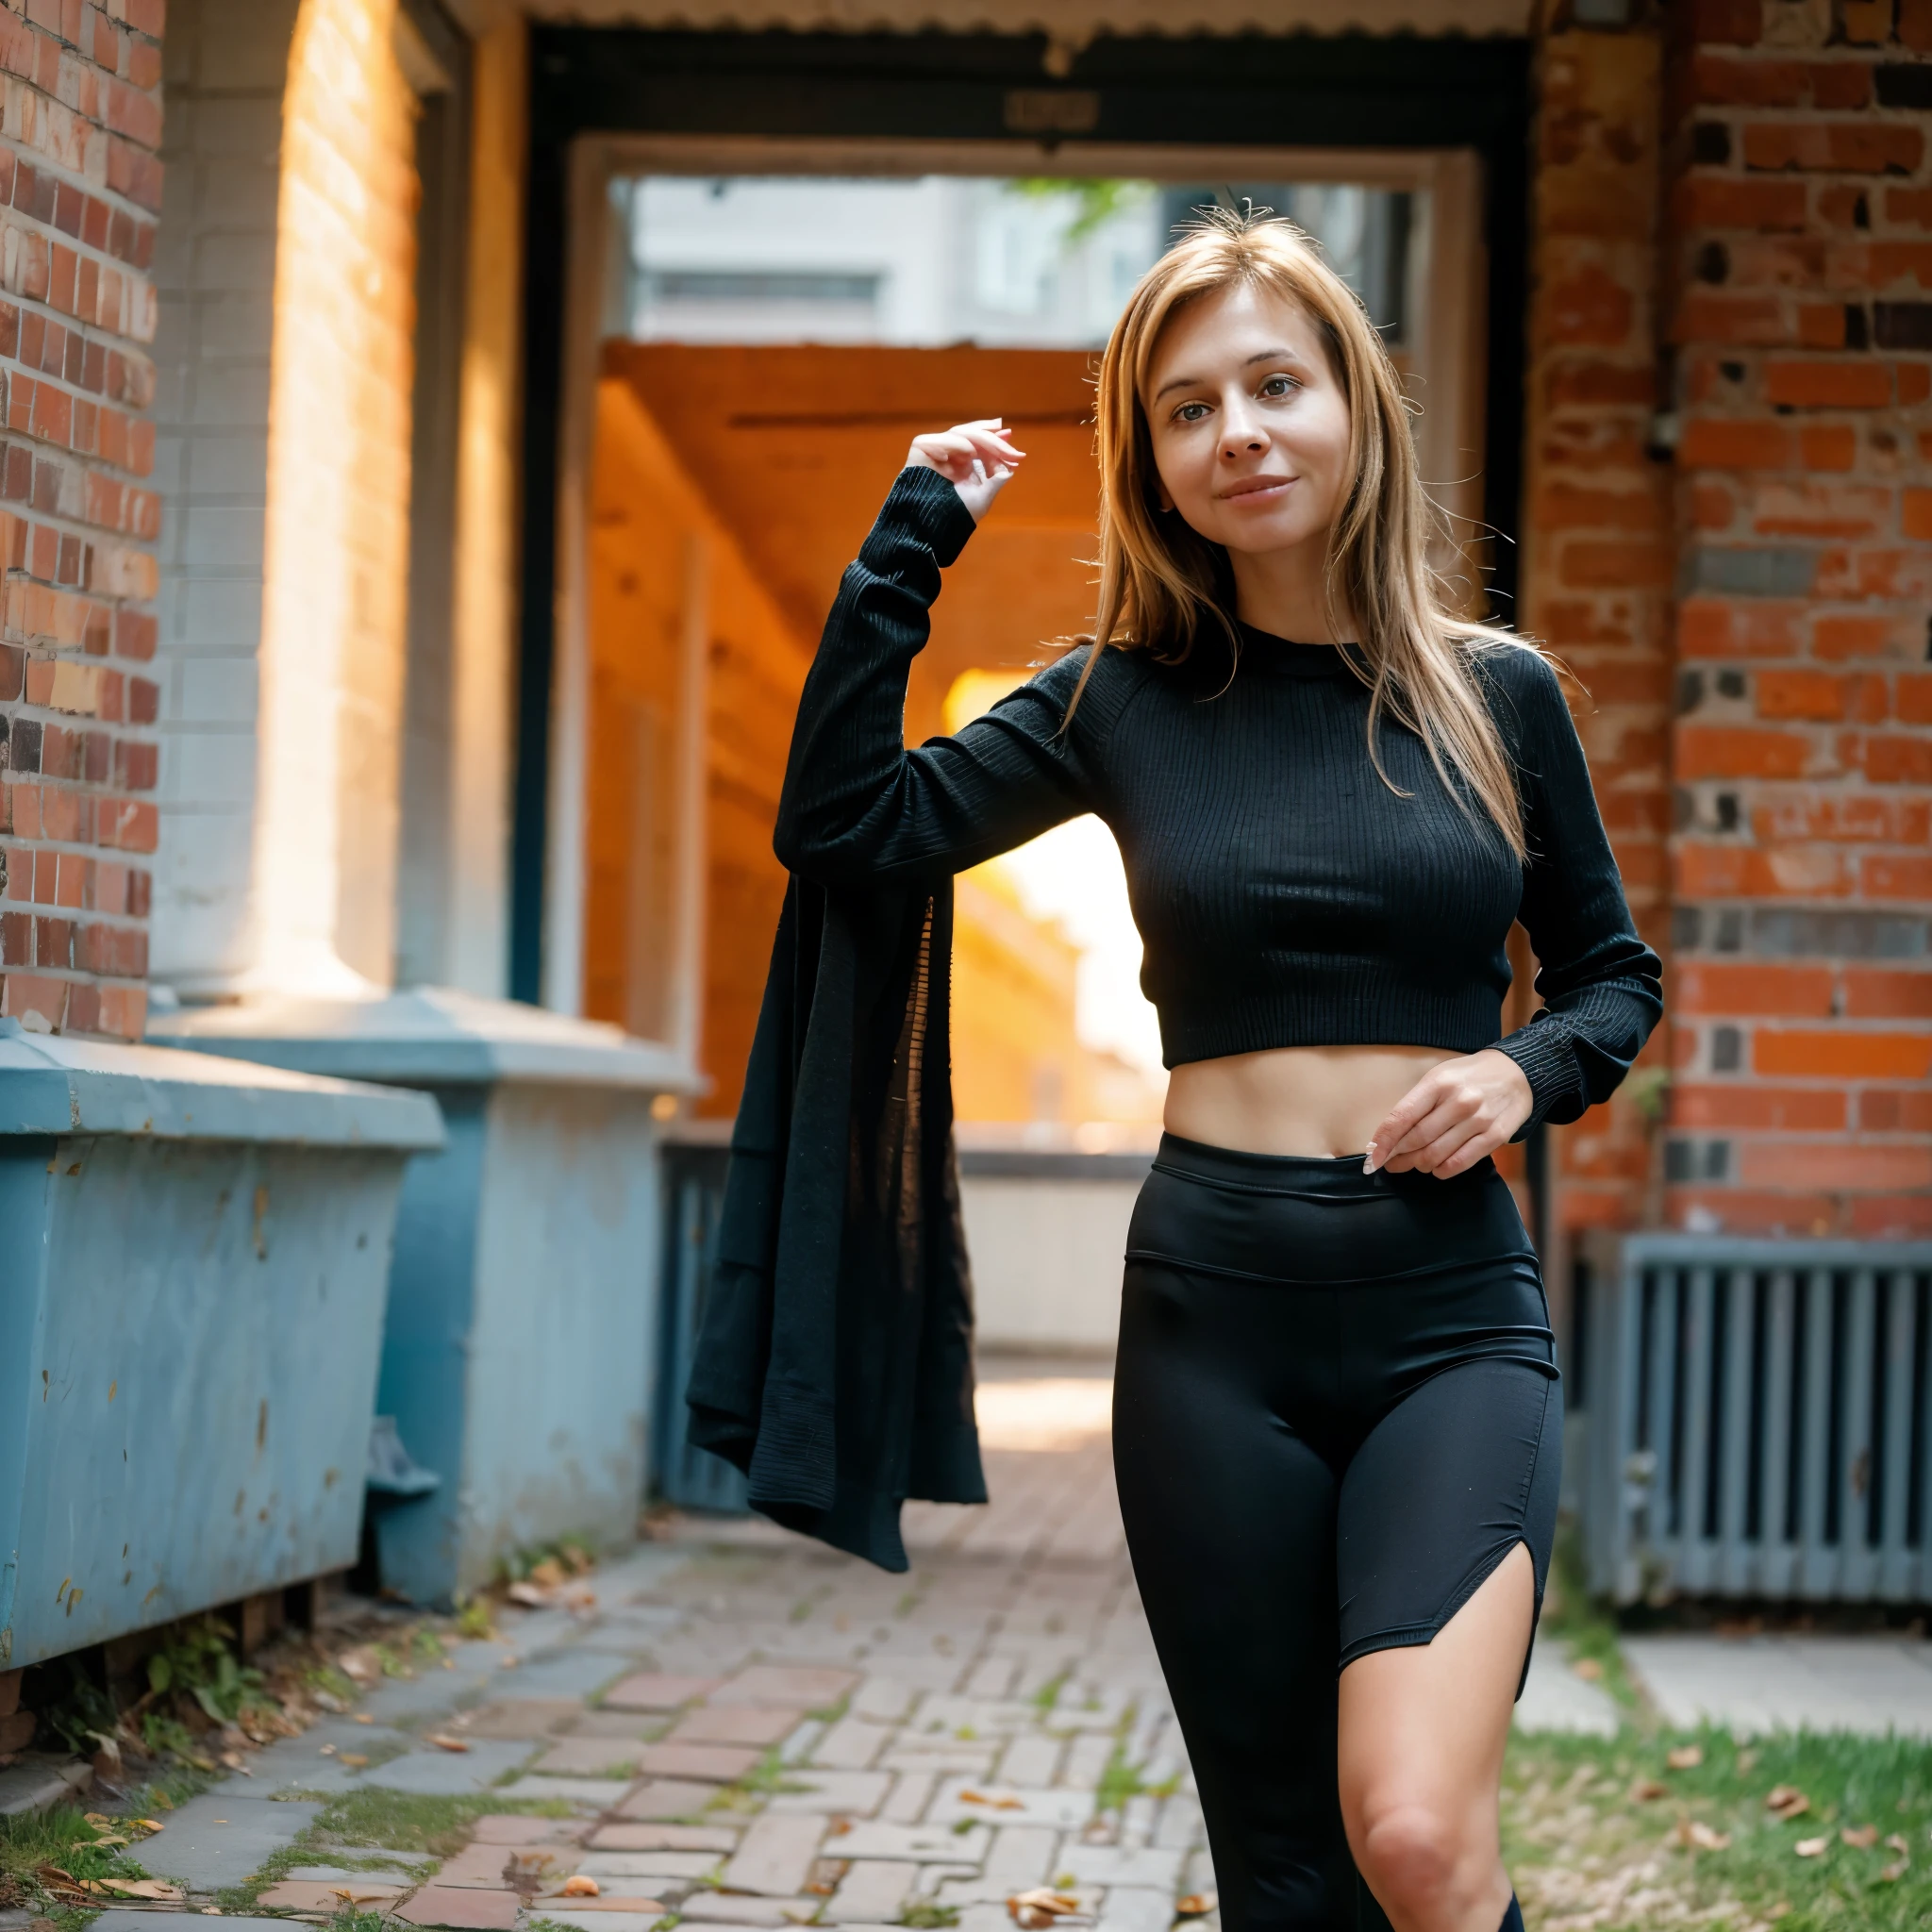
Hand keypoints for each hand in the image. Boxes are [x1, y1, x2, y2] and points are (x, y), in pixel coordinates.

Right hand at [906, 418, 1023, 522]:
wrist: (930, 525)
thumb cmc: (955, 516)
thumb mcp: (981, 498)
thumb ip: (995, 481)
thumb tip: (1010, 469)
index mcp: (964, 464)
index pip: (981, 445)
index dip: (997, 443)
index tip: (1013, 444)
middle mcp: (951, 454)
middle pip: (972, 435)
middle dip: (992, 437)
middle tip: (1007, 438)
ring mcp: (936, 450)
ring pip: (959, 434)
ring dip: (978, 439)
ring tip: (990, 451)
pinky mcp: (921, 448)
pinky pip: (940, 440)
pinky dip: (955, 444)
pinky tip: (968, 452)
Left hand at [1363, 1049, 1533, 1178]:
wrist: (1517, 1074)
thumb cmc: (1469, 1077)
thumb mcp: (1439, 1078)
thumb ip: (1416, 1104)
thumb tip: (1389, 1136)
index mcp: (1438, 1083)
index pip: (1402, 1117)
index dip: (1383, 1141)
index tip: (1372, 1158)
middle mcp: (1459, 1101)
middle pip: (1418, 1139)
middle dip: (1398, 1157)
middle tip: (1391, 1164)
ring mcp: (1479, 1119)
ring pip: (1437, 1154)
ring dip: (1419, 1165)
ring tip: (1414, 1164)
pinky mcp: (1496, 1135)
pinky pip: (1461, 1162)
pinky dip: (1443, 1170)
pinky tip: (1437, 1168)